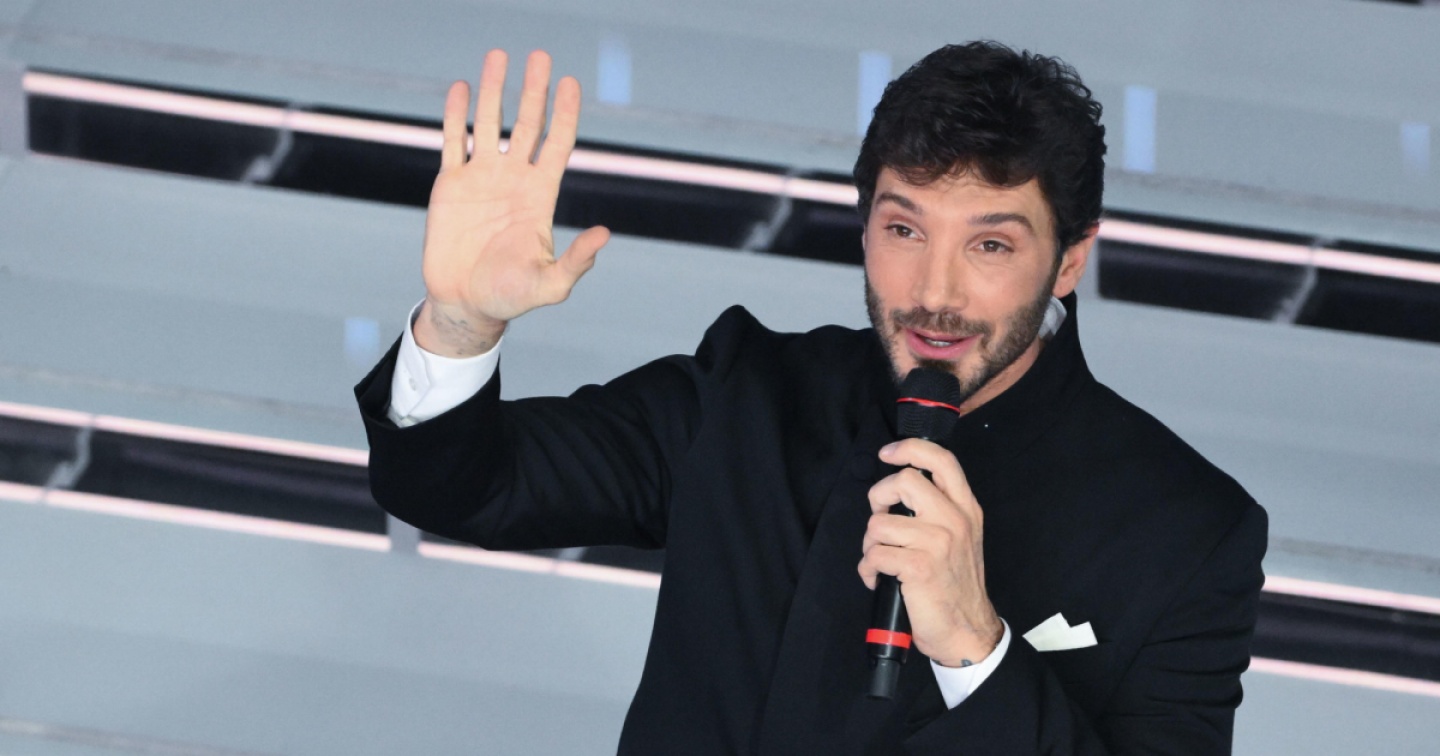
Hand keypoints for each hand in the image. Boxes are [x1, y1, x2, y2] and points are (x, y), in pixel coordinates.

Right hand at [417, 49, 610, 356]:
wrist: (465, 304)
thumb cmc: (511, 297)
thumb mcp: (550, 284)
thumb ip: (576, 261)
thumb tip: (604, 234)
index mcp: (540, 194)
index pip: (557, 143)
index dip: (565, 113)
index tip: (570, 82)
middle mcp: (514, 179)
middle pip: (527, 123)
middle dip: (533, 90)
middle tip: (539, 56)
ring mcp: (482, 178)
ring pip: (490, 123)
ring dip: (495, 90)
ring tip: (499, 55)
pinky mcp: (451, 185)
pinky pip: (454, 141)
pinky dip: (457, 114)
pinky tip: (462, 88)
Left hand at [858, 438, 1003, 666]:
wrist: (967, 631)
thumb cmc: (955, 586)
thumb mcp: (960, 538)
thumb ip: (938, 510)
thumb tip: (898, 490)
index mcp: (966, 509)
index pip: (942, 460)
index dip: (910, 448)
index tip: (888, 454)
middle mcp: (955, 520)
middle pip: (905, 481)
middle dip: (879, 498)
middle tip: (880, 519)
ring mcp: (938, 542)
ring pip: (880, 524)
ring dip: (869, 544)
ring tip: (880, 560)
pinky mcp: (919, 566)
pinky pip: (874, 555)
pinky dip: (867, 569)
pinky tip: (878, 579)